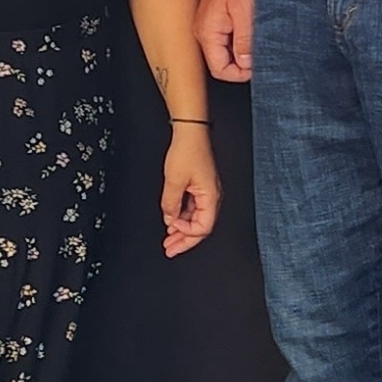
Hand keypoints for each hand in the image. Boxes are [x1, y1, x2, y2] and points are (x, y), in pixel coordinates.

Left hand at [162, 123, 218, 256]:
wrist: (190, 132)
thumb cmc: (188, 151)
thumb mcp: (173, 181)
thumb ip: (171, 204)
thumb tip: (169, 219)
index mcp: (211, 197)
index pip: (203, 227)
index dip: (186, 232)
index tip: (171, 228)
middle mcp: (212, 197)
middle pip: (201, 227)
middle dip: (185, 240)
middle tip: (170, 250)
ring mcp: (206, 192)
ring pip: (195, 219)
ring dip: (182, 229)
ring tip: (168, 238)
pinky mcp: (200, 187)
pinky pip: (192, 208)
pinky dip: (182, 217)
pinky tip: (172, 221)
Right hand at [196, 0, 254, 83]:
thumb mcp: (246, 12)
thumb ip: (245, 42)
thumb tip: (247, 64)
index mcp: (207, 32)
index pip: (220, 70)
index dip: (241, 73)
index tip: (259, 66)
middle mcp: (204, 29)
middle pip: (223, 62)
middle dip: (244, 60)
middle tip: (262, 49)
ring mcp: (210, 22)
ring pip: (228, 50)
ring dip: (244, 47)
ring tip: (258, 33)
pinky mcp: (217, 15)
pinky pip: (229, 36)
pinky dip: (243, 36)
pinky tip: (254, 25)